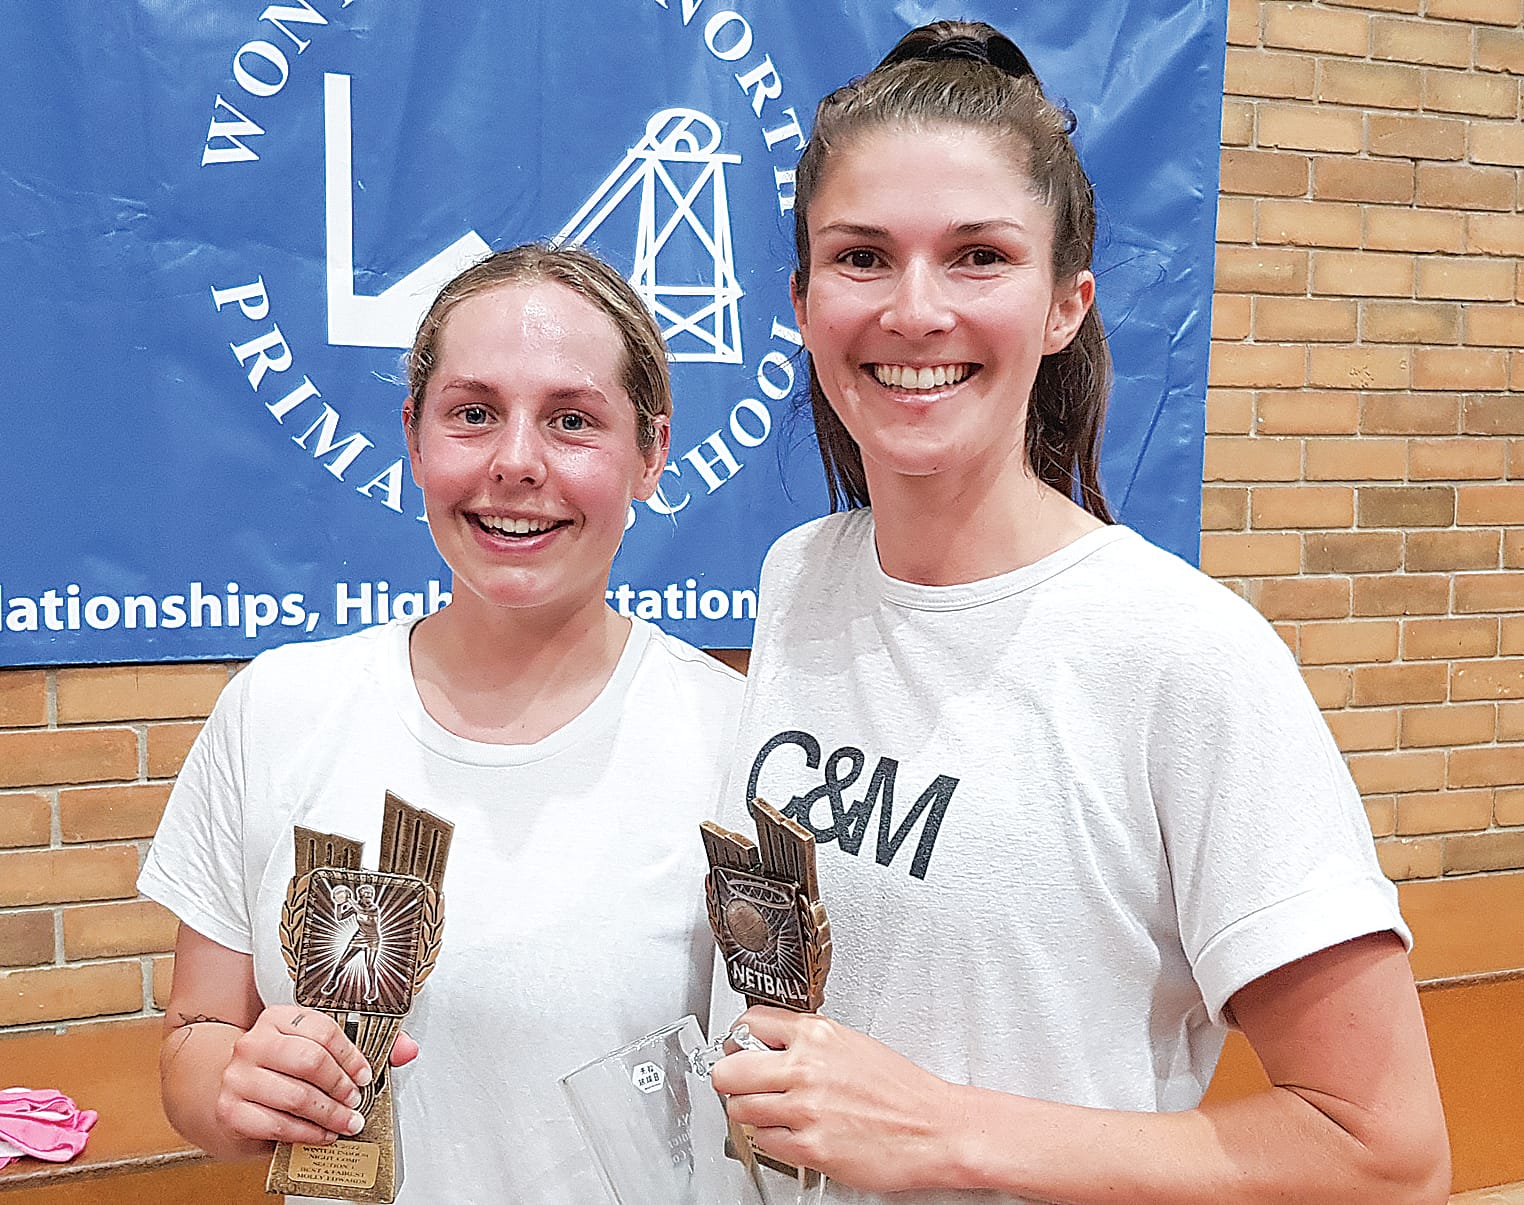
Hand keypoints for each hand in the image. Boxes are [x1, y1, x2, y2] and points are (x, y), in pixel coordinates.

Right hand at [215, 1005, 372, 1145]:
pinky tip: (322, 1133)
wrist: (234, 1092)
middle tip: (356, 1101)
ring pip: (296, 1096)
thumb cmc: (281, 1070)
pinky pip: (277, 1125)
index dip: (351, 1055)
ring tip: (346, 1121)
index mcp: (278, 1019)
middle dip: (341, 1086)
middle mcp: (254, 1043)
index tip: (364, 1075)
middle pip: (310, 1061)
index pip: (323, 1030)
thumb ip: (361, 1048)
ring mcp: (238, 1077)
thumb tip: (406, 1050)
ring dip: (330, 1114)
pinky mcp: (231, 1110)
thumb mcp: (314, 1051)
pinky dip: (307, 1133)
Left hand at [709, 1006, 964, 1192]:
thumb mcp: (850, 1043)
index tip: (739, 1050)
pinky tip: (793, 1132)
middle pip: (728, 1070)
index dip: (739, 1040)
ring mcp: (805, 1110)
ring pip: (739, 1109)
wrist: (933, 1128)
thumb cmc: (899, 1089)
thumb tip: (767, 1044)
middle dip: (731, 1078)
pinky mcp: (810, 1148)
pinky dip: (772, 1139)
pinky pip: (763, 1141)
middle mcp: (805, 1068)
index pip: (747, 1024)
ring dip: (750, 1112)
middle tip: (742, 1084)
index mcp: (816, 1034)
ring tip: (771, 1110)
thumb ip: (805, 1040)